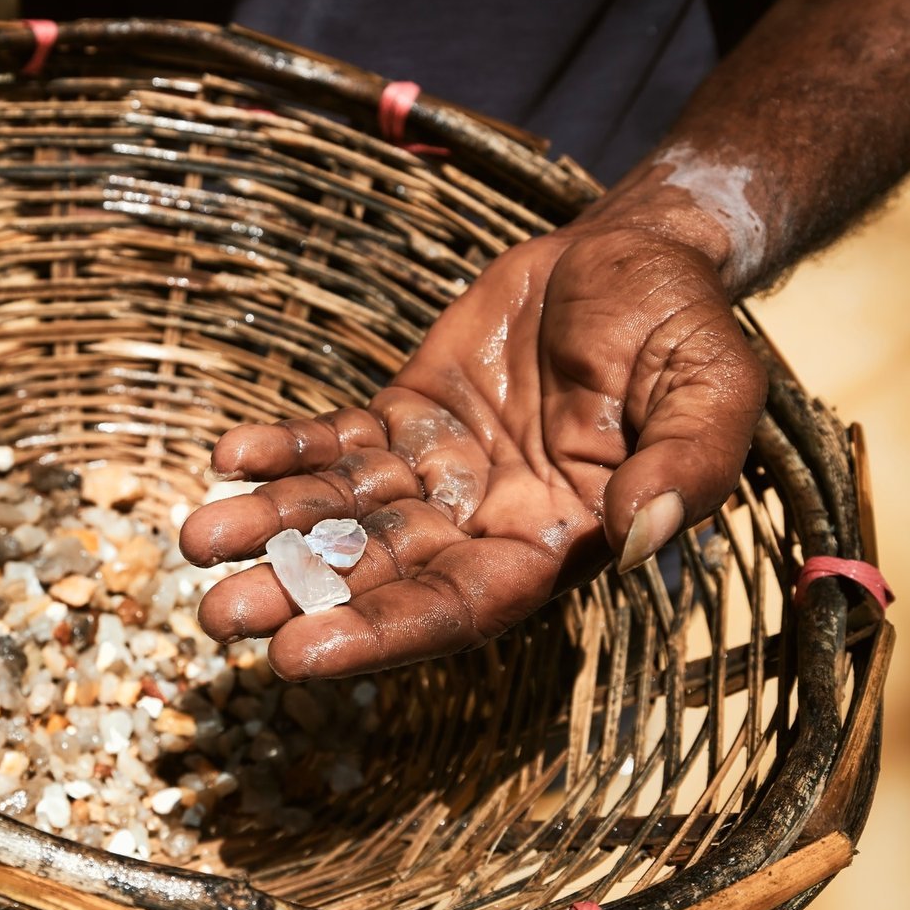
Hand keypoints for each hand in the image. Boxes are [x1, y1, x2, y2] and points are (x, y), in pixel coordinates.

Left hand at [179, 219, 766, 679]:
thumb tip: (640, 537)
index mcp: (554, 545)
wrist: (631, 254)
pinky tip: (230, 457)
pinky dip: (284, 452)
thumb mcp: (712, 390)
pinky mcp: (403, 416)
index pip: (458, 609)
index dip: (379, 633)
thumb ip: (685, 467)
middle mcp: (483, 524)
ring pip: (341, 514)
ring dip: (270, 527)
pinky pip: (335, 442)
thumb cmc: (682, 329)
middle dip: (299, 593)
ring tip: (197, 538)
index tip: (297, 655)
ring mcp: (436, 472)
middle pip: (378, 573)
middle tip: (216, 615)